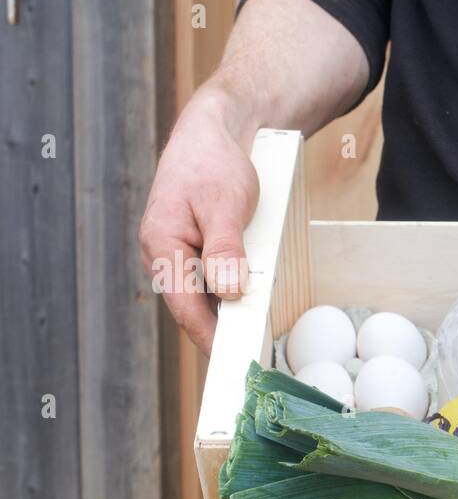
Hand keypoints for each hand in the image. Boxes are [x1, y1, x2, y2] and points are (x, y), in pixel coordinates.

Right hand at [138, 85, 259, 354]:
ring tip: (255, 342)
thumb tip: (228, 291)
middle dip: (220, 334)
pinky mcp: (193, 255)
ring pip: (202, 299)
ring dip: (226, 317)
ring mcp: (176, 256)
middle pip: (192, 308)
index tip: (231, 361)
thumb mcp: (224, 204)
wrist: (212, 136)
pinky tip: (251, 311)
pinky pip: (210, 286)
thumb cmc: (214, 165)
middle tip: (249, 362)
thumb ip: (225, 249)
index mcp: (161, 244)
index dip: (209, 336)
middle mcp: (162, 255)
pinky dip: (229, 298)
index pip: (184, 304)